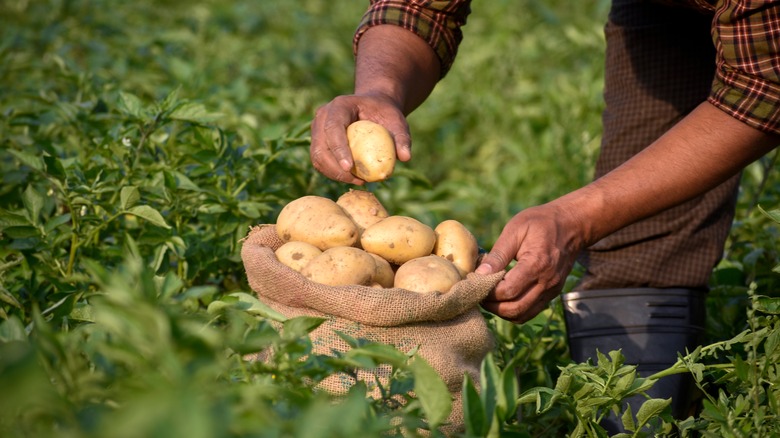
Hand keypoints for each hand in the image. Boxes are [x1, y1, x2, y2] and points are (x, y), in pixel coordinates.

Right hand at [310, 93, 411, 183]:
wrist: (373, 109)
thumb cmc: (385, 114)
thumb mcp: (397, 122)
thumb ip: (402, 137)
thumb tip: (405, 158)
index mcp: (340, 106)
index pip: (333, 127)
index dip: (338, 148)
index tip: (349, 167)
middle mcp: (323, 116)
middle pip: (320, 146)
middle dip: (334, 168)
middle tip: (357, 180)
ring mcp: (318, 130)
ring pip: (317, 157)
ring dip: (334, 174)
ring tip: (359, 180)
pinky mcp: (318, 142)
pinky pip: (320, 162)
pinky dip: (334, 174)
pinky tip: (353, 178)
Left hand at [477, 203, 585, 323]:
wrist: (572, 224)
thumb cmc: (540, 223)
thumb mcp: (515, 230)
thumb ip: (497, 254)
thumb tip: (479, 274)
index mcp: (536, 265)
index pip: (507, 291)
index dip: (487, 290)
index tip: (474, 281)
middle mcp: (546, 282)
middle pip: (513, 309)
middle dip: (491, 305)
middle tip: (478, 292)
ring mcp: (551, 290)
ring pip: (522, 315)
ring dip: (501, 311)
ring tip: (489, 296)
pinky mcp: (552, 293)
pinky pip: (530, 311)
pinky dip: (514, 310)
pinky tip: (503, 297)